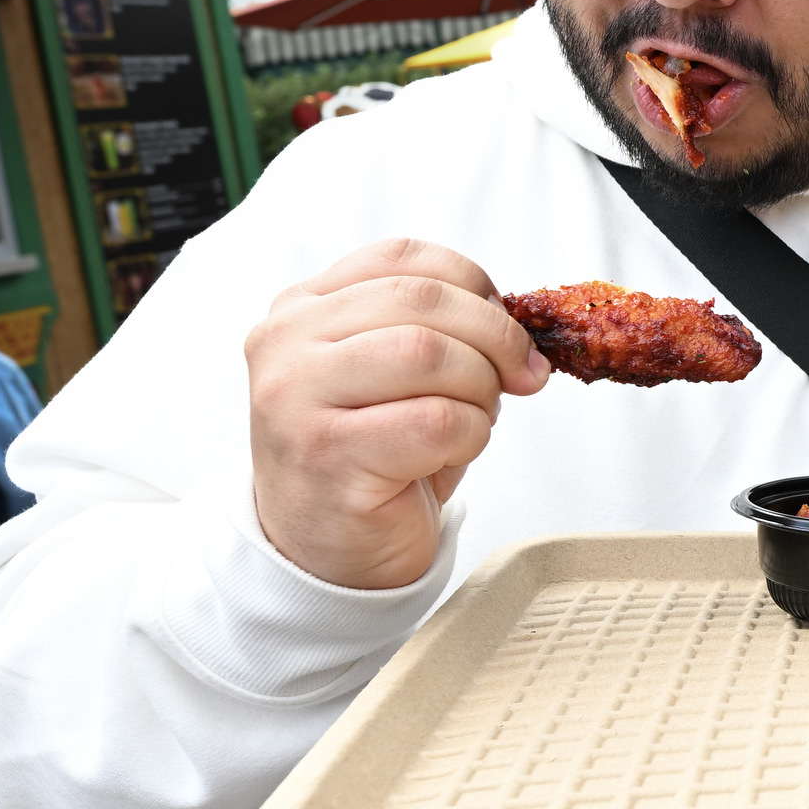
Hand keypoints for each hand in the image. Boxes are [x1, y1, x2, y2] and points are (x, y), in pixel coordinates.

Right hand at [246, 239, 545, 592]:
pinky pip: (435, 421)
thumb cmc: (373, 456)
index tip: (509, 325)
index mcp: (302, 307)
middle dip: (494, 336)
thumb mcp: (398, 374)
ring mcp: (296, 397)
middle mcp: (287, 342)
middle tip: (521, 375)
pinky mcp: (326, 454)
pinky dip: (470, 434)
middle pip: (422, 299)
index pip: (403, 258)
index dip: (474, 283)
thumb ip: (439, 330)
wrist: (324, 550)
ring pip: (427, 353)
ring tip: (476, 418)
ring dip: (480, 387)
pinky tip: (452, 453)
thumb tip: (522, 323)